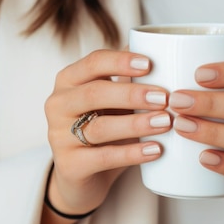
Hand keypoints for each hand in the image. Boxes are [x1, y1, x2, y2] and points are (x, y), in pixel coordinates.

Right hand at [41, 49, 170, 223]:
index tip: (150, 64)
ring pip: (100, 127)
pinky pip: (103, 157)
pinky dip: (132, 154)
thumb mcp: (114, 99)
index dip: (121, 61)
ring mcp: (59, 136)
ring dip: (136, 124)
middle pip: (95, 93)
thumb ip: (130, 76)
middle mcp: (58, 104)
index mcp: (69, 80)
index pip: (94, 62)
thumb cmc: (104, 126)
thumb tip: (163, 47)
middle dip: (132, 94)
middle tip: (165, 97)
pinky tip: (156, 150)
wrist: (83, 176)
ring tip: (165, 122)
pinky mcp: (69, 165)